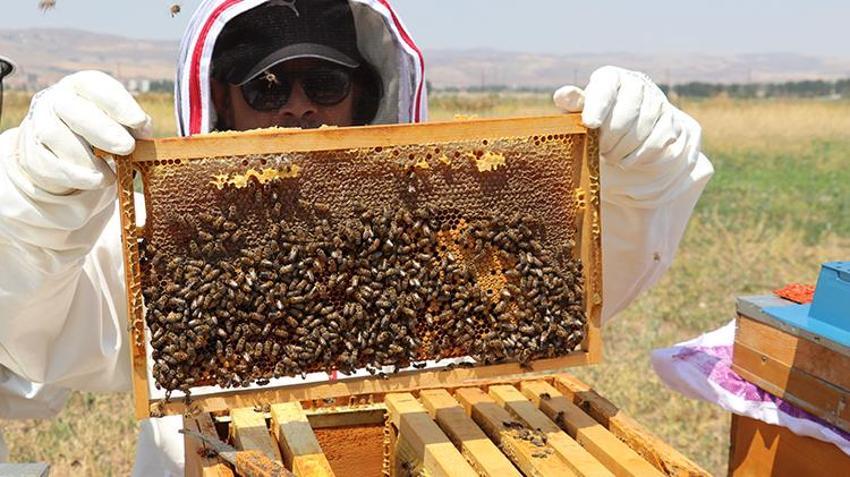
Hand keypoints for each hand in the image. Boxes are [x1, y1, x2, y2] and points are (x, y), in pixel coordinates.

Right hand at [16, 70, 151, 194]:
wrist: (61, 146)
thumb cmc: (101, 127)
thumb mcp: (119, 120)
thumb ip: (134, 125)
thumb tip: (143, 133)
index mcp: (83, 86)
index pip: (96, 86)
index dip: (119, 104)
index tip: (139, 122)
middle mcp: (58, 100)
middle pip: (75, 111)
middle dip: (104, 130)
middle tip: (127, 147)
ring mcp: (40, 124)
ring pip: (56, 137)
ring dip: (88, 159)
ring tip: (111, 174)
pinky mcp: (33, 153)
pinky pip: (50, 163)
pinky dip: (77, 176)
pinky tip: (98, 181)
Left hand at [553, 66, 667, 165]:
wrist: (629, 136)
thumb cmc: (596, 121)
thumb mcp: (579, 114)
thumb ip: (572, 106)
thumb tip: (564, 94)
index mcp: (610, 78)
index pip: (606, 86)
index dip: (598, 105)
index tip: (590, 124)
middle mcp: (637, 84)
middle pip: (625, 113)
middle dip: (609, 138)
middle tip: (600, 149)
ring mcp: (657, 101)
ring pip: (641, 129)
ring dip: (622, 150)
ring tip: (611, 155)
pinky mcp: (670, 121)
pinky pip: (656, 142)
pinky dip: (638, 156)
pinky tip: (627, 159)